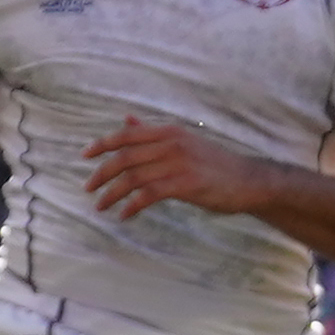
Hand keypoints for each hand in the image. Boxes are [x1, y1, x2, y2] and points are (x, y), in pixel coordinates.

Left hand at [86, 115, 291, 221]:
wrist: (249, 181)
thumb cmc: (215, 163)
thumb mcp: (184, 141)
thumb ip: (151, 132)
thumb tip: (126, 119)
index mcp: (168, 131)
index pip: (126, 135)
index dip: (102, 144)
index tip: (85, 156)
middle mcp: (171, 144)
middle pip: (124, 158)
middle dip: (101, 174)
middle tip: (89, 189)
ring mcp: (178, 164)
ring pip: (132, 178)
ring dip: (112, 194)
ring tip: (101, 206)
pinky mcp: (185, 185)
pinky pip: (148, 195)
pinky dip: (131, 206)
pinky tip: (124, 215)